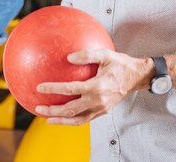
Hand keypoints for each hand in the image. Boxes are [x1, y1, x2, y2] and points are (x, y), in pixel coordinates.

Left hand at [35, 49, 151, 125]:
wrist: (136, 77)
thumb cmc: (120, 63)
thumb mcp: (105, 54)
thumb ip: (87, 55)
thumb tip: (68, 57)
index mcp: (97, 86)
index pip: (71, 89)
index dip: (54, 89)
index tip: (40, 87)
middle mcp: (98, 100)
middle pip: (71, 110)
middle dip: (53, 111)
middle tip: (38, 108)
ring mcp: (101, 108)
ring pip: (77, 119)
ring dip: (61, 120)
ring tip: (47, 118)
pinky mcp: (102, 111)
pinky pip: (84, 119)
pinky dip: (72, 120)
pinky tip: (62, 116)